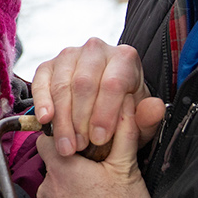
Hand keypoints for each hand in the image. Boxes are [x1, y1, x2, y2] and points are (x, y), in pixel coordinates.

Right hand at [31, 38, 166, 158]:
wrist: (102, 102)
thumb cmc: (122, 111)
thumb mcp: (139, 119)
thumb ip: (148, 117)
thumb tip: (156, 108)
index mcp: (124, 58)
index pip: (113, 83)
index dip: (105, 113)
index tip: (100, 139)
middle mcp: (97, 50)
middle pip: (84, 83)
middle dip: (81, 120)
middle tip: (80, 147)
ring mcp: (70, 55)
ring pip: (62, 85)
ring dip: (62, 119)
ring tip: (66, 146)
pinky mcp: (49, 65)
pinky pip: (41, 82)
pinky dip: (42, 102)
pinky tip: (45, 120)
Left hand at [36, 97, 153, 197]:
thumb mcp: (127, 169)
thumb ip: (123, 132)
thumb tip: (124, 104)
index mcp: (63, 168)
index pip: (48, 136)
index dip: (65, 133)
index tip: (83, 136)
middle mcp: (47, 188)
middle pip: (53, 161)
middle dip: (72, 159)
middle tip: (98, 164)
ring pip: (55, 184)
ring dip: (72, 183)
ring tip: (99, 190)